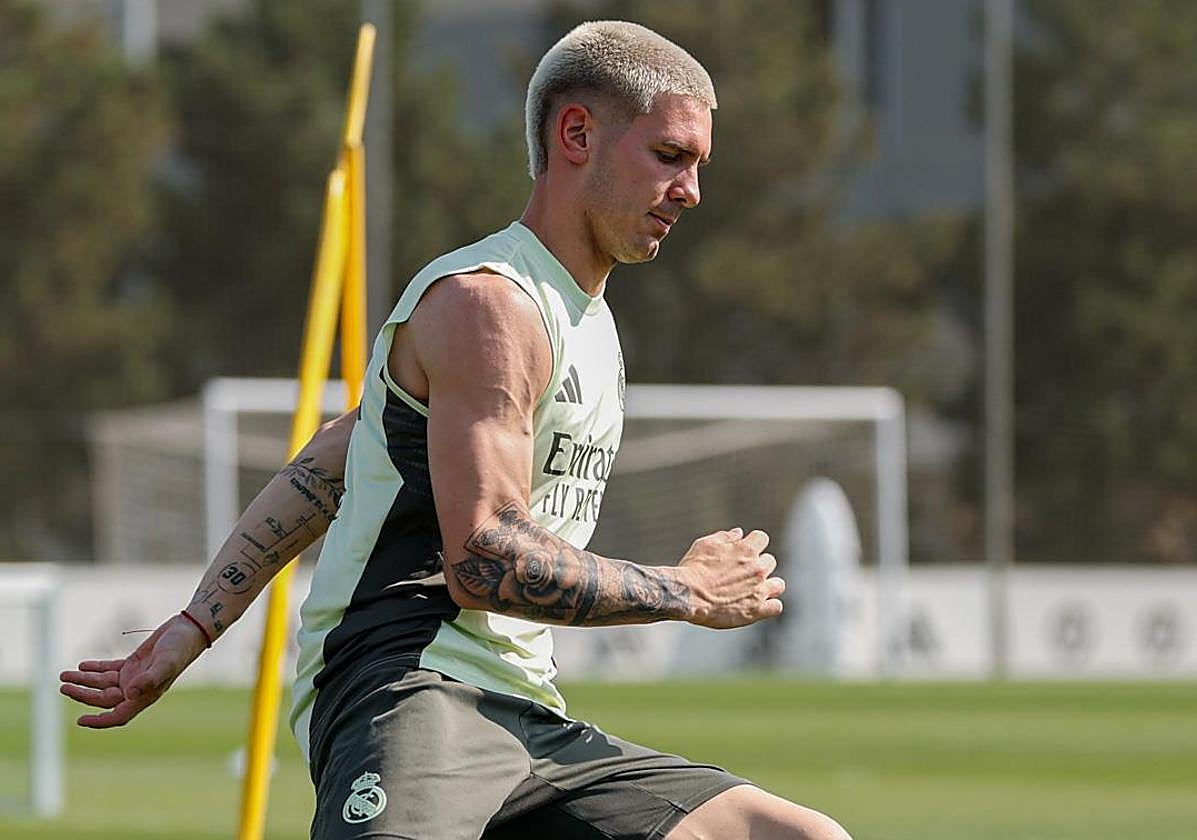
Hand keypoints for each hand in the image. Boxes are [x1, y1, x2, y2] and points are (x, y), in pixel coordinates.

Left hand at [59, 613, 208, 727]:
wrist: (189, 630)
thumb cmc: (180, 647)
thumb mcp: (166, 662)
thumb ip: (149, 678)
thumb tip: (128, 694)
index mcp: (146, 695)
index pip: (118, 715)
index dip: (99, 721)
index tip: (80, 720)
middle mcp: (138, 689)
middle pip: (103, 698)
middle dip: (82, 693)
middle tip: (64, 684)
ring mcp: (135, 676)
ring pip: (103, 684)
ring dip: (84, 679)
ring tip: (64, 674)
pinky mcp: (134, 664)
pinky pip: (109, 669)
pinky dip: (95, 668)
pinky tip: (83, 664)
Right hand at [676, 527, 785, 628]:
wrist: (687, 595)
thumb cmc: (693, 569)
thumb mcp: (705, 545)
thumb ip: (725, 537)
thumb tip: (739, 533)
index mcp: (747, 549)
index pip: (762, 538)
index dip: (753, 544)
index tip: (743, 552)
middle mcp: (757, 568)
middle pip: (770, 561)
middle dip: (758, 565)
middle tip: (742, 574)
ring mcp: (759, 590)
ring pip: (778, 585)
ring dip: (769, 586)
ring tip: (753, 591)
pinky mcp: (757, 610)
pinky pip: (776, 606)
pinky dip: (770, 606)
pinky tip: (758, 607)